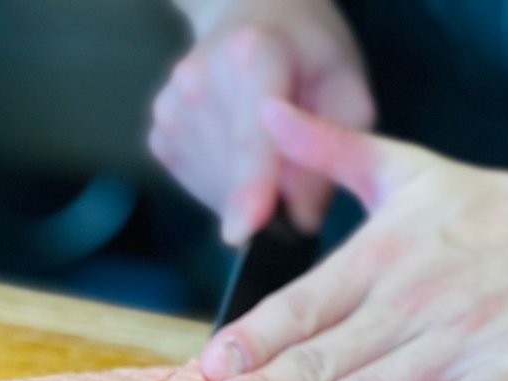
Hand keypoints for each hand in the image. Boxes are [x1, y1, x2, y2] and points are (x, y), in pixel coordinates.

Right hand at [149, 0, 372, 243]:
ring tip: (266, 142)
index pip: (251, 135)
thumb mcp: (348, 88)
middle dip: (273, 192)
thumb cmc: (309, 54)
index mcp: (253, 56)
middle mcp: (198, 81)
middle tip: (295, 155)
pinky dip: (225, 187)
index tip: (243, 231)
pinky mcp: (159, 135)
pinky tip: (239, 149)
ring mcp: (171, 110)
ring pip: (216, 188)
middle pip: (236, 172)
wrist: (254, 17)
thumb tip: (301, 219)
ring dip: (249, 190)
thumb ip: (334, 147)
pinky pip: (198, 187)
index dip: (250, 187)